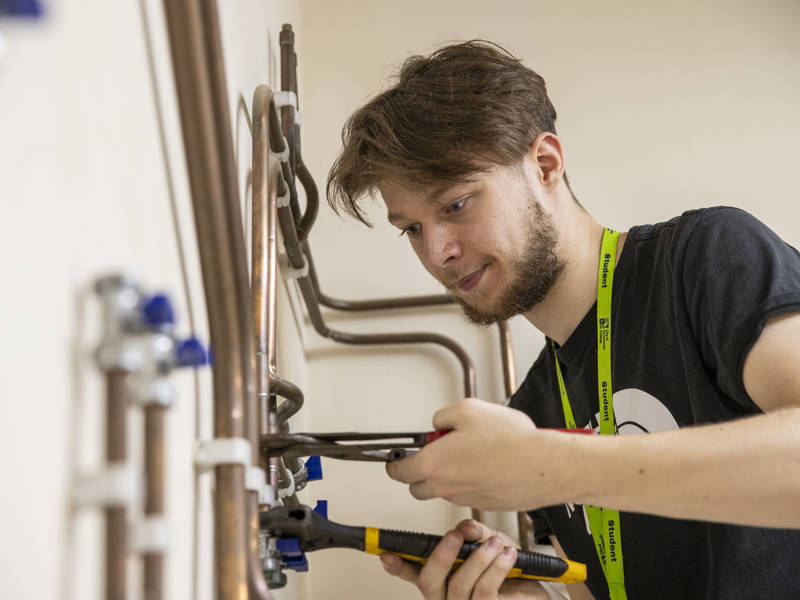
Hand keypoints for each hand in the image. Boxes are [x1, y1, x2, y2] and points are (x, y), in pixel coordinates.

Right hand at [379, 519, 549, 598]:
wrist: (540, 592)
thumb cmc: (512, 570)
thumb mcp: (490, 542)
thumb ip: (475, 533)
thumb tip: (464, 528)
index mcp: (443, 579)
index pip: (414, 574)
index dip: (397, 565)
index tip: (385, 553)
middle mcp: (448, 598)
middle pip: (428, 583)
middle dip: (441, 556)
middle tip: (455, 536)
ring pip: (459, 586)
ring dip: (477, 559)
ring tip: (494, 544)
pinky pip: (484, 592)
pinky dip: (496, 569)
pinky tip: (506, 556)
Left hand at [387, 398, 569, 509]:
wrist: (543, 466)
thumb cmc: (510, 441)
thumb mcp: (467, 410)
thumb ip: (444, 417)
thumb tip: (439, 424)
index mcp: (434, 464)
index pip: (398, 471)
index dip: (394, 463)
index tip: (396, 458)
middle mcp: (446, 487)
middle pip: (417, 487)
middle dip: (420, 471)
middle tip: (434, 452)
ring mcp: (465, 499)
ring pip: (444, 491)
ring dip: (447, 476)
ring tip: (468, 453)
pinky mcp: (485, 504)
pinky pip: (467, 494)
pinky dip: (469, 482)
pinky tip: (487, 464)